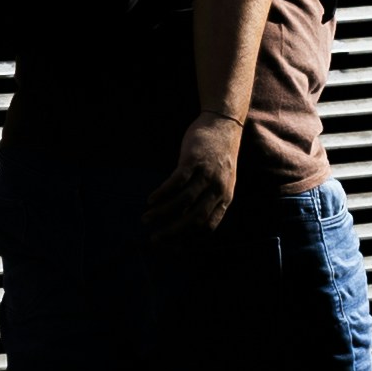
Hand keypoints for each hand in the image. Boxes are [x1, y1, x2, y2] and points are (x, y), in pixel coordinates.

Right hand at [139, 113, 240, 236]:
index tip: (171, 245)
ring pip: (182, 201)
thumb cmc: (219, 155)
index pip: (207, 227)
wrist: (223, 124)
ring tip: (146, 218)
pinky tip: (151, 199)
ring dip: (162, 213)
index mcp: (225, 197)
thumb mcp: (221, 180)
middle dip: (172, 232)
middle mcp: (217, 189)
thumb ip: (209, 198)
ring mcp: (206, 174)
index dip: (189, 239)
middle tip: (155, 239)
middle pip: (194, 218)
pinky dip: (162, 193)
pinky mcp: (193, 160)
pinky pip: (176, 181)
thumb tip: (187, 217)